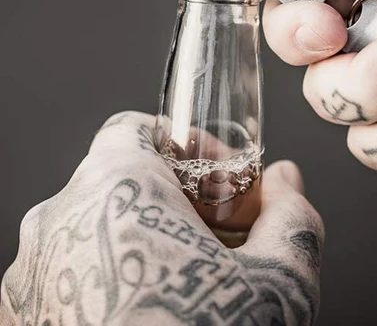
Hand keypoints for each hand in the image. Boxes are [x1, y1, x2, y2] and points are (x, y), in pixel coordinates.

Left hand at [1, 112, 323, 324]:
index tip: (218, 178)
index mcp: (114, 188)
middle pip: (118, 179)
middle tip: (218, 238)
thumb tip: (287, 181)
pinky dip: (108, 281)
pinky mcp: (17, 324)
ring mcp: (28, 280)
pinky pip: (66, 278)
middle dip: (173, 199)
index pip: (137, 127)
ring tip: (188, 286)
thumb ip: (291, 212)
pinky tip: (150, 318)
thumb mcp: (280, 281)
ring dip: (141, 240)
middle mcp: (57, 224)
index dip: (186, 143)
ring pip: (91, 230)